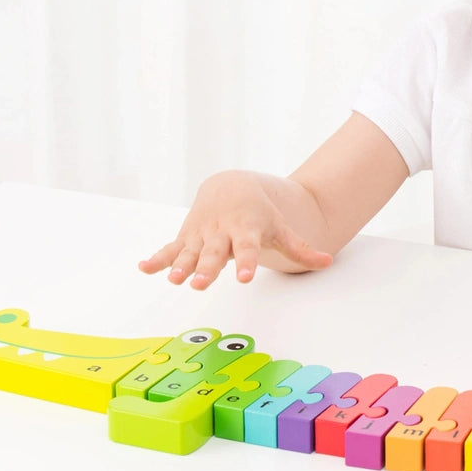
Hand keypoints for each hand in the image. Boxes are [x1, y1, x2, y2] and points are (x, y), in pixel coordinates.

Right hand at [138, 170, 332, 289]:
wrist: (231, 185)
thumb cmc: (259, 214)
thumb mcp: (280, 229)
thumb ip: (300, 248)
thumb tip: (328, 261)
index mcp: (246, 230)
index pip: (248, 249)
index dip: (247, 263)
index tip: (245, 279)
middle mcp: (221, 232)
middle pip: (214, 253)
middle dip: (207, 269)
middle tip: (198, 285)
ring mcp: (201, 234)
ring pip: (190, 252)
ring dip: (179, 265)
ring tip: (172, 278)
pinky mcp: (186, 237)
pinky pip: (170, 248)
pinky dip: (157, 258)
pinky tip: (144, 268)